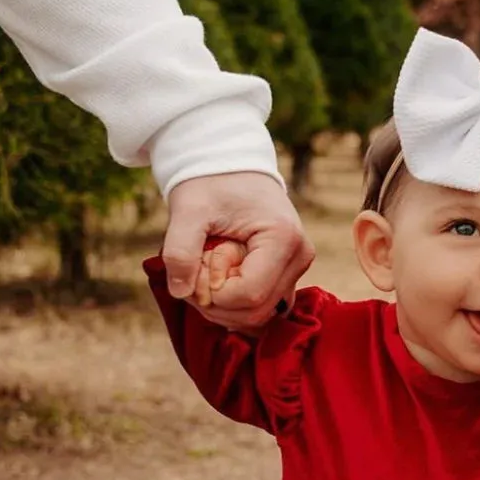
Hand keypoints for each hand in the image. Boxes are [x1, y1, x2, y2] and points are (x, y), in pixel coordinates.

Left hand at [162, 171, 313, 330]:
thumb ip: (179, 251)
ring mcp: (297, 268)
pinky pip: (264, 307)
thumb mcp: (188, 210)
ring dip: (225, 308)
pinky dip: (236, 305)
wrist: (229, 163)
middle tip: (195, 273)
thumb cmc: (210, 182)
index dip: (214, 294)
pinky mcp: (288, 273)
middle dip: (217, 304)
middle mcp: (299, 257)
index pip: (249, 294)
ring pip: (261, 316)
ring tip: (206, 273)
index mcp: (283, 238)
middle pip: (257, 312)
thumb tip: (180, 292)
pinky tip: (218, 283)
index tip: (196, 266)